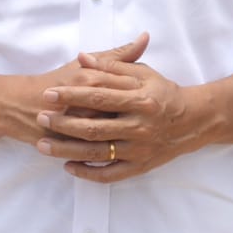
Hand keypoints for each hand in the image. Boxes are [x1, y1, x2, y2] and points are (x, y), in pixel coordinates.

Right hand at [0, 35, 149, 150]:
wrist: (16, 103)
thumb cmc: (55, 80)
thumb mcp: (85, 65)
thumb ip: (116, 54)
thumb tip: (144, 38)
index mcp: (91, 82)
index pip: (125, 93)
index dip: (146, 101)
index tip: (163, 106)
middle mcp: (84, 104)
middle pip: (120, 118)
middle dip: (139, 127)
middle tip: (158, 131)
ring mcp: (74, 126)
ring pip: (106, 140)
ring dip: (123, 144)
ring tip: (140, 147)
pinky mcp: (66, 146)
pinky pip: (89, 160)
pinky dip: (102, 163)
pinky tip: (118, 162)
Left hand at [34, 33, 209, 182]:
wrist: (193, 121)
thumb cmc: (163, 92)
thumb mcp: (142, 74)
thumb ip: (112, 65)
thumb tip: (82, 57)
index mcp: (140, 99)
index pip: (99, 96)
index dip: (71, 94)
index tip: (48, 94)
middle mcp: (139, 126)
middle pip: (94, 127)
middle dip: (63, 123)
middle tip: (40, 117)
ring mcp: (139, 150)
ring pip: (97, 153)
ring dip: (67, 150)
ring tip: (43, 146)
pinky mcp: (139, 167)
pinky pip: (110, 175)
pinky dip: (88, 173)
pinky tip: (69, 167)